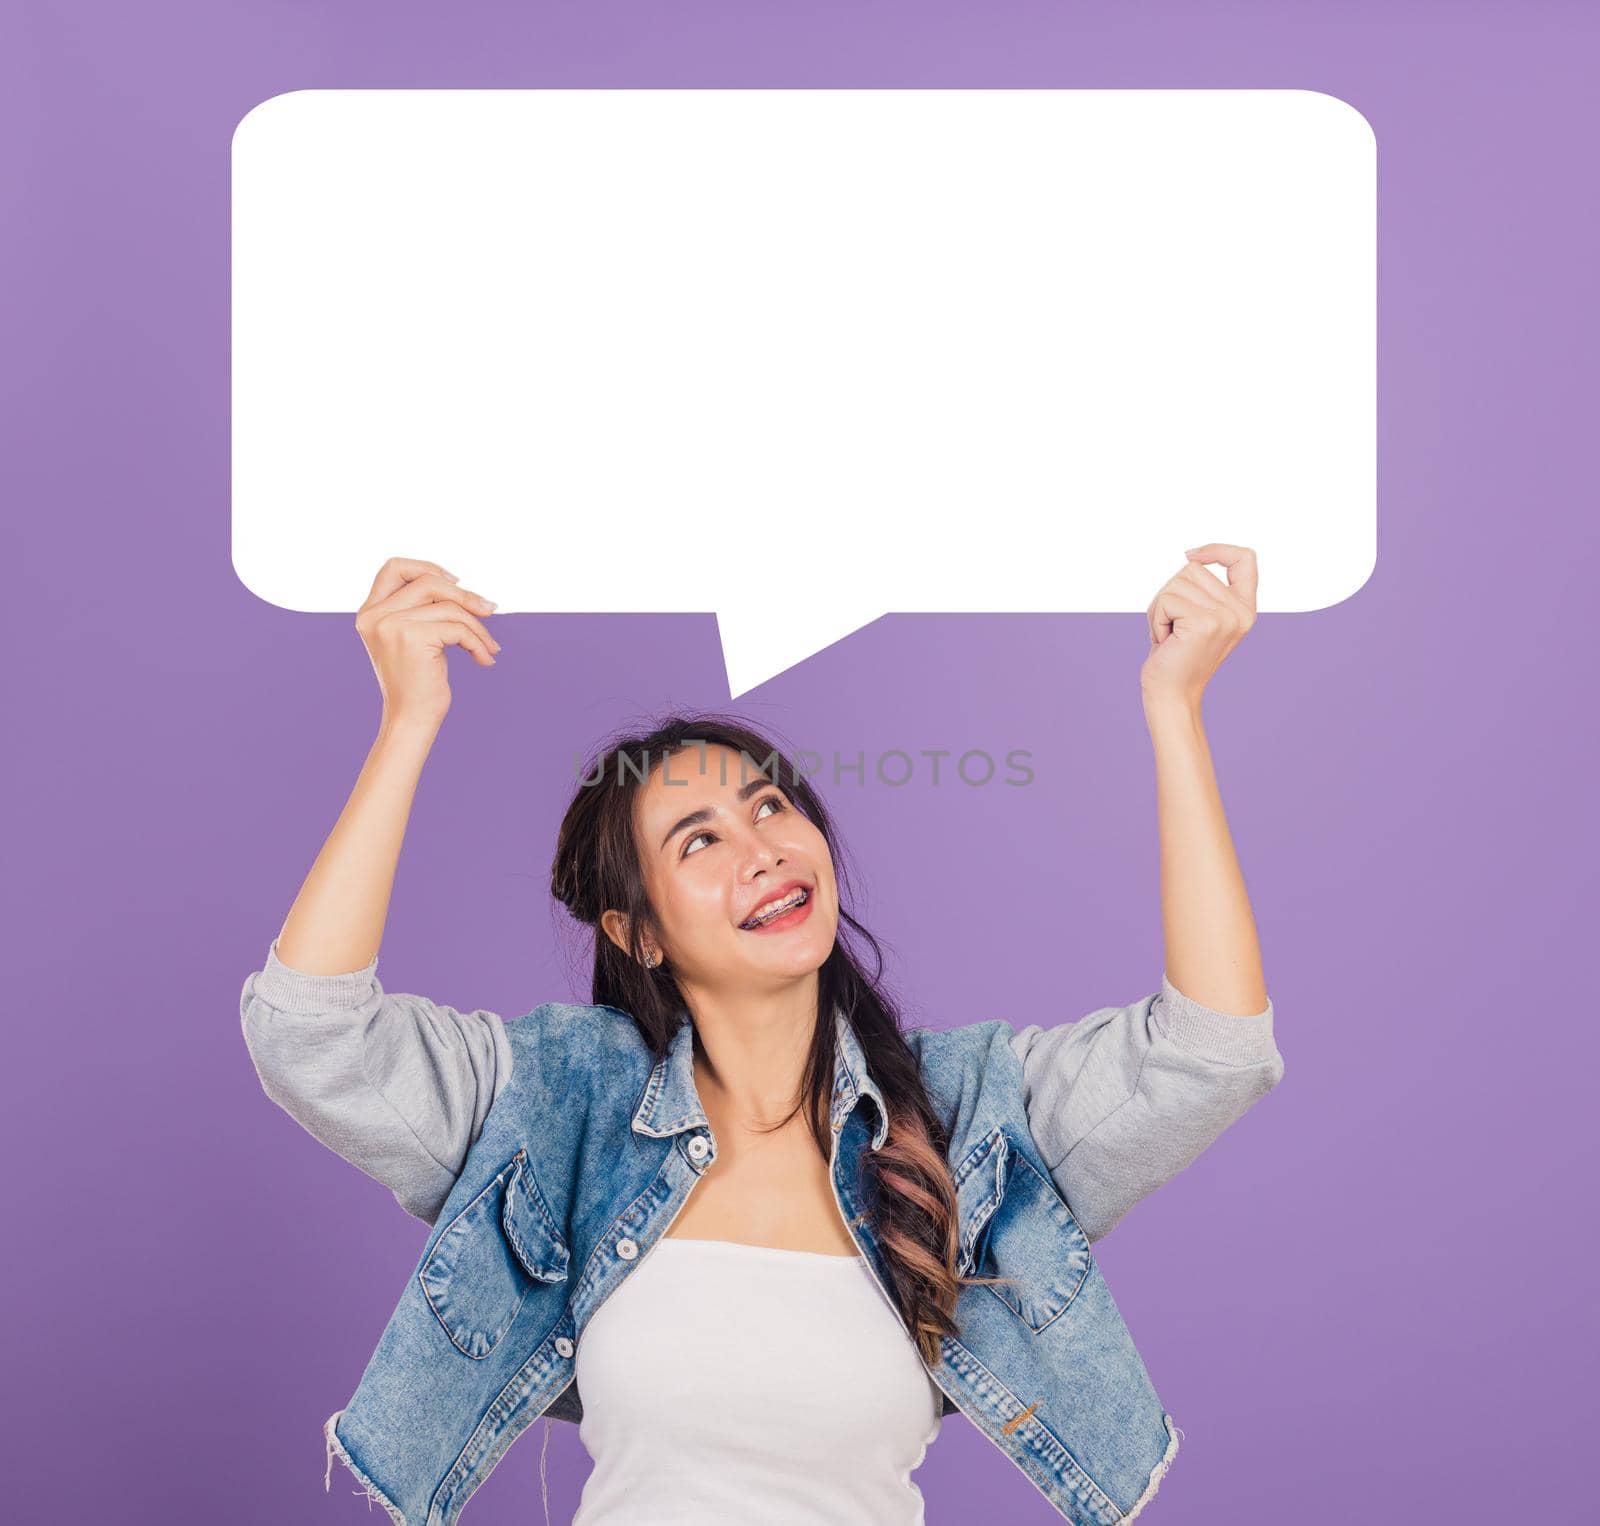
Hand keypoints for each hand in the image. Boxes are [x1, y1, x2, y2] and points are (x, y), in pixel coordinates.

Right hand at [354, 557, 500, 728]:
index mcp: (370, 612)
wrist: (411, 719)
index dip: (427, 567)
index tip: (456, 582)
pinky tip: (484, 659)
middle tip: (490, 610)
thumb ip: (423, 609)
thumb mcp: (413, 637)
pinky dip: (478, 642)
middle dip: (465, 595)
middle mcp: (375, 615)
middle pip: (429, 582)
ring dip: (478, 626)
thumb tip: (464, 588)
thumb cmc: (418, 681)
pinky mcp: (412, 637)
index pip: (394, 567)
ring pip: (449, 607)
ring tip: (489, 646)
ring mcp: (391, 624)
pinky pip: (458, 628)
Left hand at [1139, 543, 1257, 710]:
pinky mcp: (1205, 623)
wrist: (1172, 694)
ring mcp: (1225, 616)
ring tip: (1169, 635)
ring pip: (1175, 583)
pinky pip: (1166, 600)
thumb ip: (1202, 589)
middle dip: (1170, 594)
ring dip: (1160, 608)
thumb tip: (1190, 556)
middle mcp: (1241, 611)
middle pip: (1193, 569)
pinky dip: (1156, 618)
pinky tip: (1165, 640)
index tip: (1191, 555)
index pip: (1245, 559)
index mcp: (1244, 607)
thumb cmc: (1176, 655)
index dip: (1218, 549)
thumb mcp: (1196, 616)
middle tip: (1173, 626)